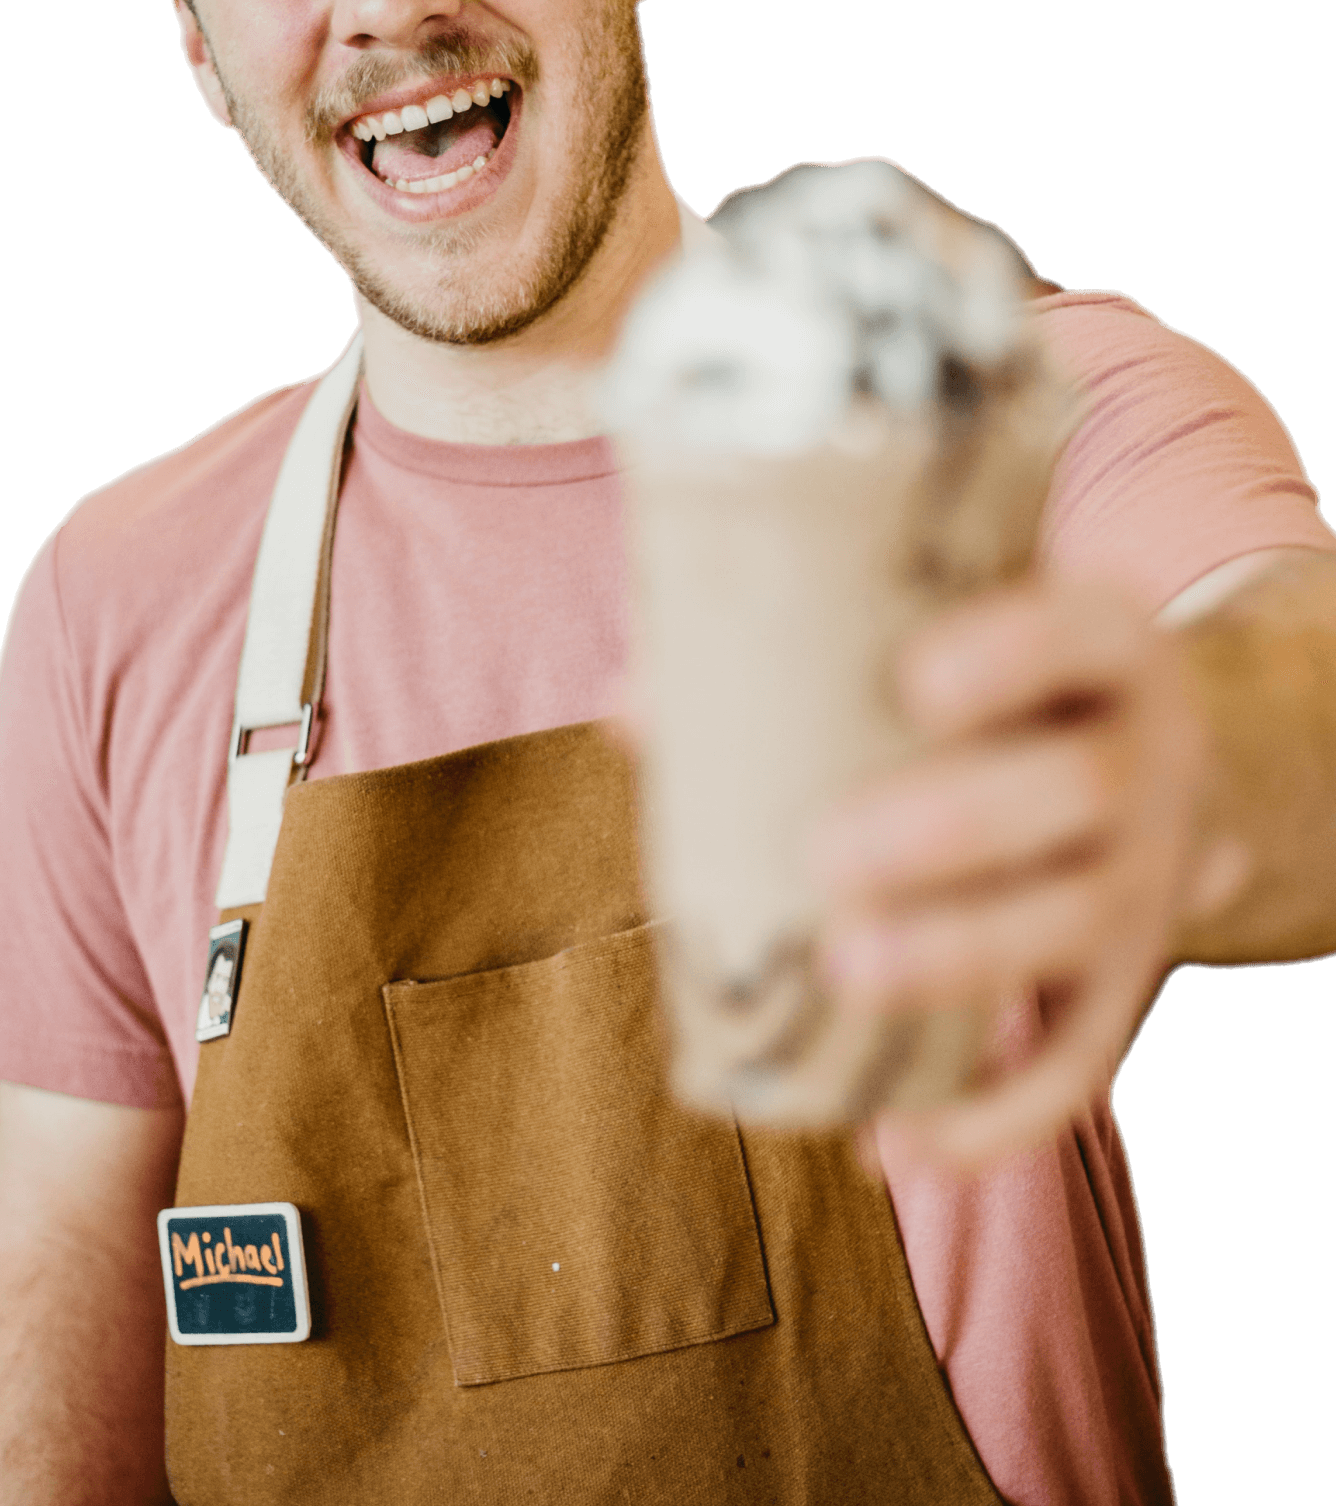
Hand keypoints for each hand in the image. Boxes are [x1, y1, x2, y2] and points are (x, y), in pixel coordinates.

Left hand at [813, 579, 1246, 1170]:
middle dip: (960, 824)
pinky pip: (1080, 1063)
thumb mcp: (943, 642)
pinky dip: (993, 1120)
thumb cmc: (995, 688)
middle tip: (831, 854)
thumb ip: (793, 656)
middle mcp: (1149, 758)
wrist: (1140, 756)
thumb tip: (627, 712)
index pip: (1080, 631)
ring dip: (964, 956)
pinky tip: (891, 1145)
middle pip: (1082, 788)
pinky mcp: (1126, 983)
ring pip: (1081, 922)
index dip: (1013, 654)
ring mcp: (1150, 877)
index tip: (916, 681)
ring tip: (844, 972)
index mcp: (1102, 646)